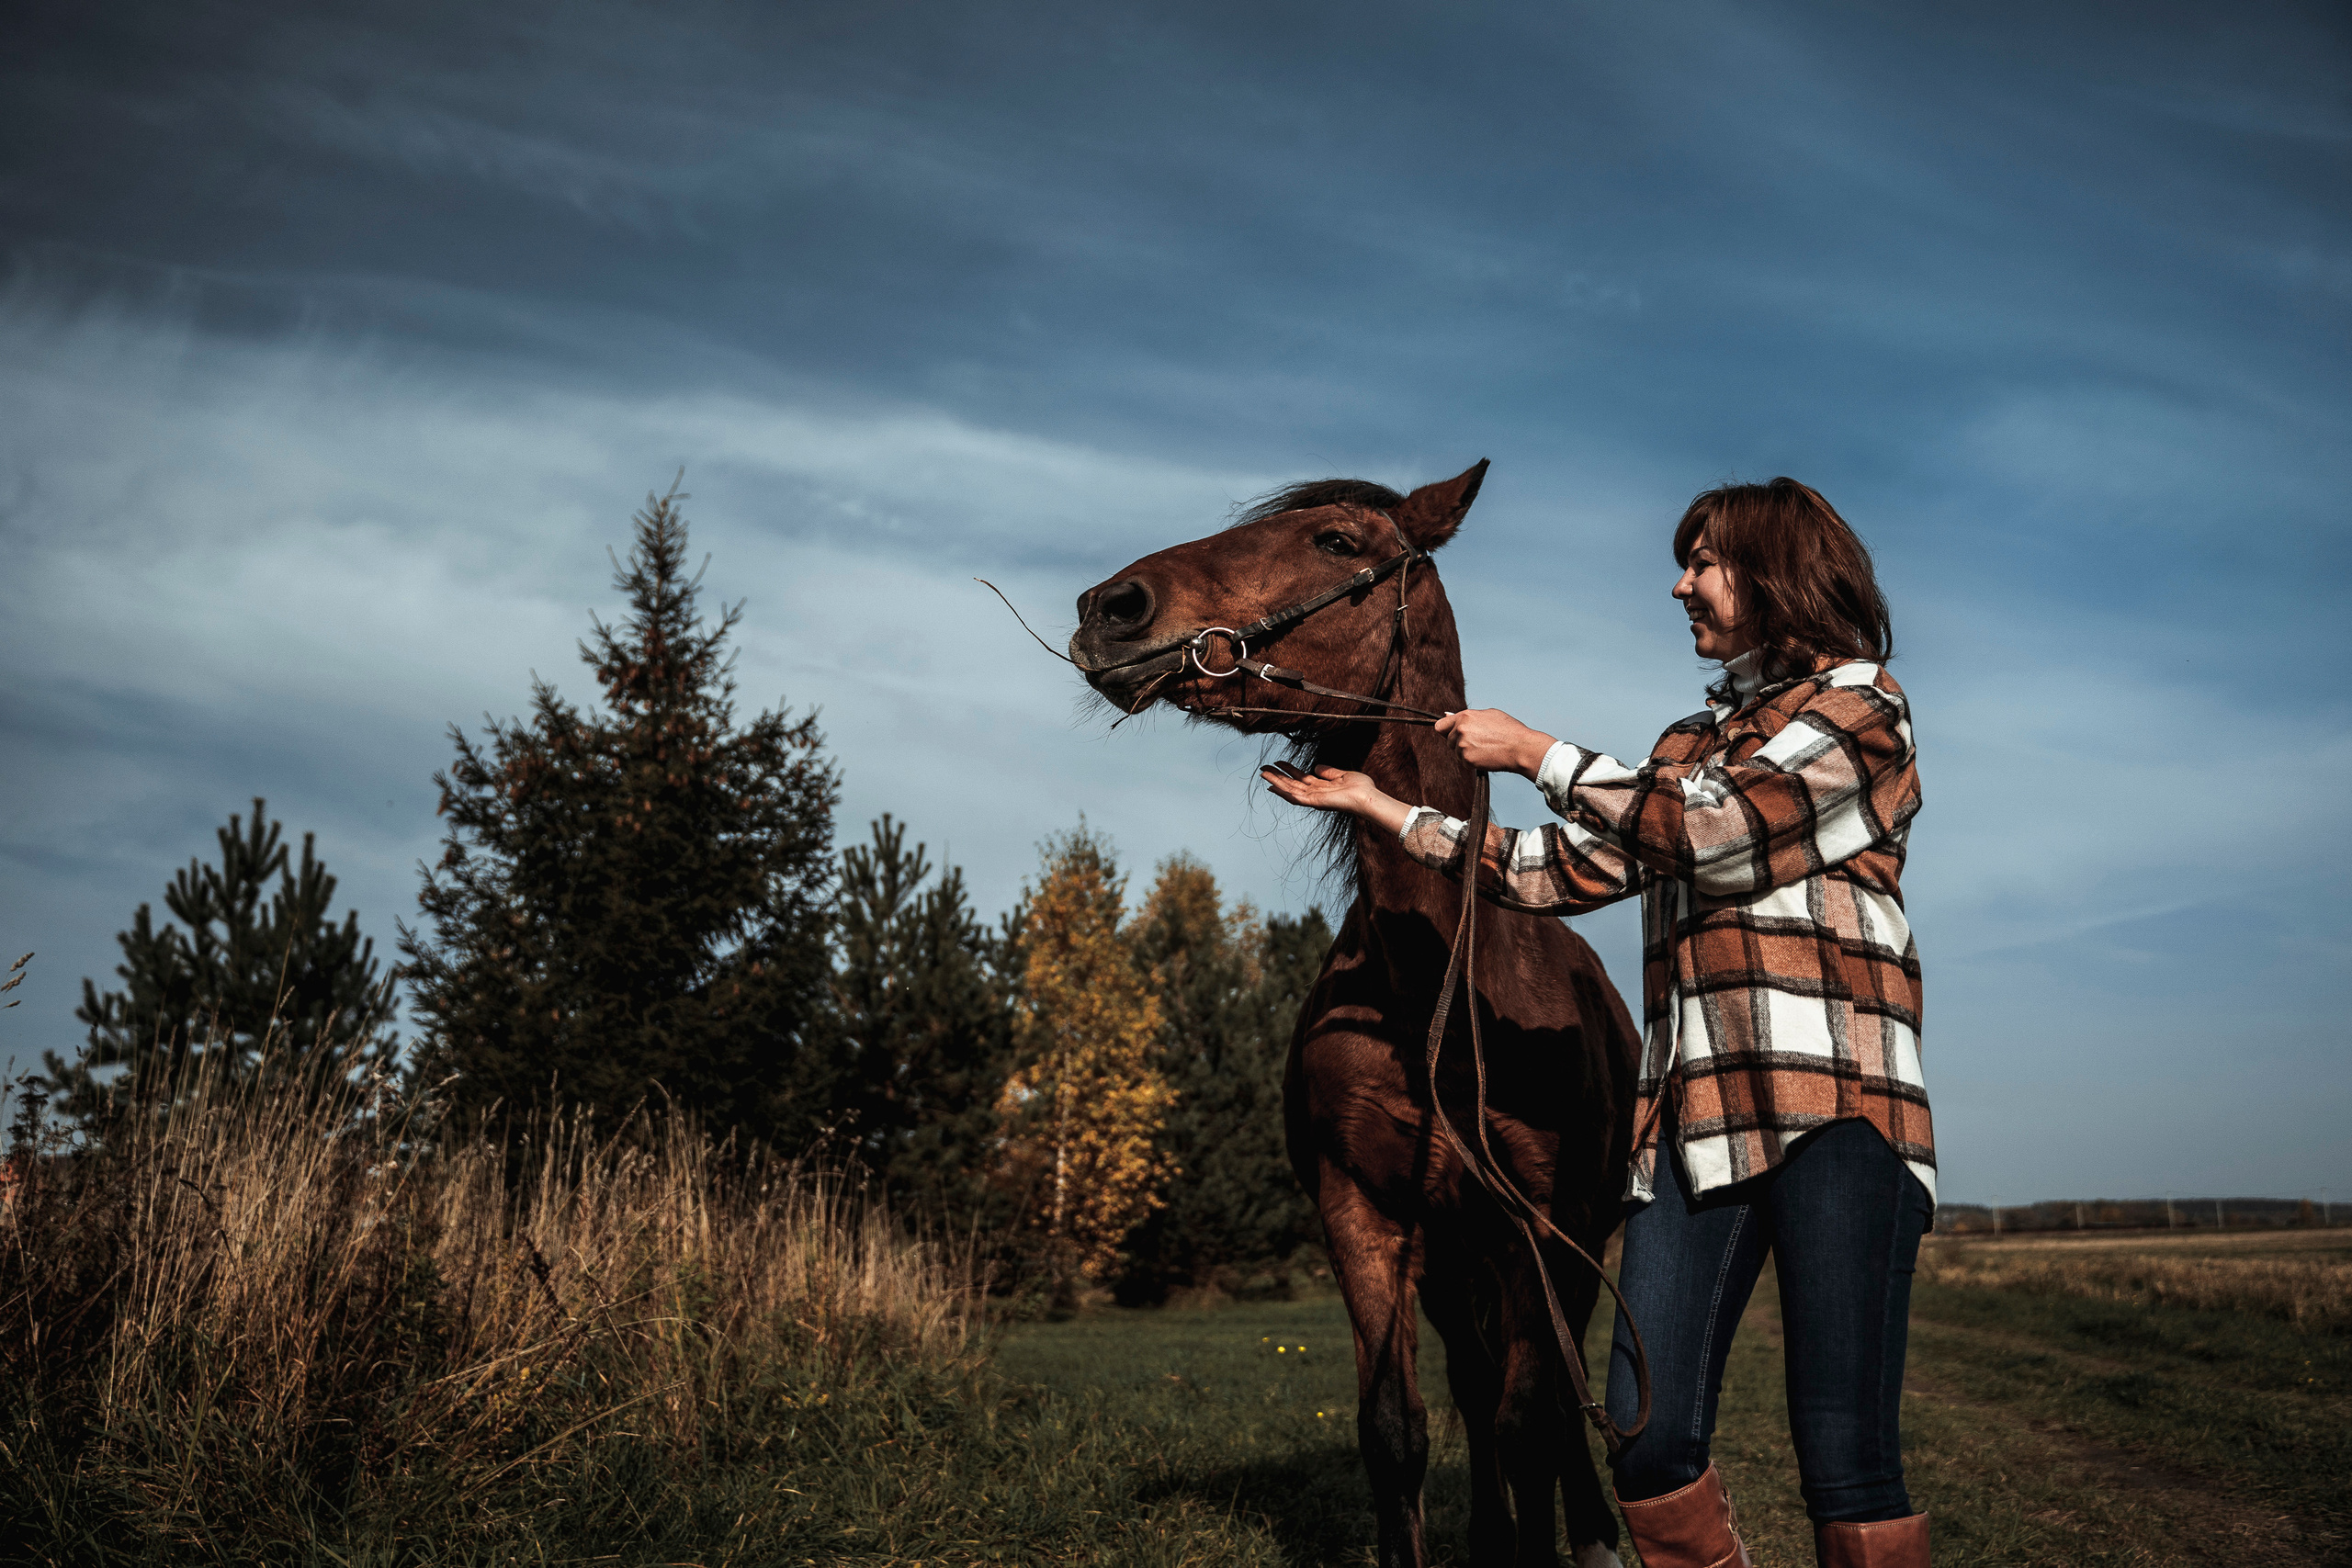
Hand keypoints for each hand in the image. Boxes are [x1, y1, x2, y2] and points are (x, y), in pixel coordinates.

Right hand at [1260, 764, 1412, 835]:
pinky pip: (1296, 798)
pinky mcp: (1315, 802)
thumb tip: (1316, 766)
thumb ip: (1329, 772)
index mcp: (1321, 787)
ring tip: (1263, 773)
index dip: (1288, 771)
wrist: (1369, 798)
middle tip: (1263, 768)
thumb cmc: (1362, 788)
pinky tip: (1273, 786)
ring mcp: (1314, 799)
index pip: (1300, 778)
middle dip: (1277, 776)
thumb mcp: (1343, 775)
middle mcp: (1315, 794)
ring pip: (1290, 790)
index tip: (1277, 764)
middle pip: (1292, 784)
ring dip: (1276, 782)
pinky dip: (1283, 792)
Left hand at [1434, 708, 1556, 778]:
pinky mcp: (1467, 760)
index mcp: (1464, 716)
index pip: (1440, 726)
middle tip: (1477, 742)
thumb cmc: (1508, 730)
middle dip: (1458, 742)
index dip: (1446, 730)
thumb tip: (1448, 716)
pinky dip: (1472, 761)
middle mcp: (1460, 730)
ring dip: (1465, 752)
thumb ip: (1467, 716)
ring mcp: (1463, 745)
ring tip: (1485, 748)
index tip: (1451, 734)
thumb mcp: (1488, 714)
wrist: (1520, 747)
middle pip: (1447, 740)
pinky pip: (1463, 762)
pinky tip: (1486, 756)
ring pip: (1455, 752)